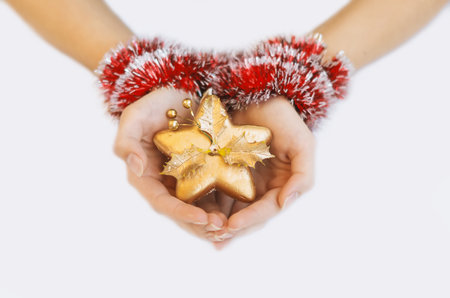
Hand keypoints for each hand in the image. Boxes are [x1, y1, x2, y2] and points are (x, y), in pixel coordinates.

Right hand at [113, 88, 226, 241]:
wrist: (176, 92)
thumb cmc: (152, 103)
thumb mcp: (134, 117)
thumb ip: (126, 142)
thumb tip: (136, 169)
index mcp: (146, 176)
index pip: (162, 202)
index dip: (181, 213)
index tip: (202, 219)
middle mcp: (164, 183)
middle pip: (181, 211)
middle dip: (201, 224)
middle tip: (223, 229)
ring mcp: (183, 179)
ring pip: (197, 207)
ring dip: (212, 220)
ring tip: (231, 226)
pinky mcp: (201, 172)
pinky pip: (211, 193)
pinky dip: (222, 205)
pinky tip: (238, 210)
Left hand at [208, 96, 315, 247]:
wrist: (257, 93)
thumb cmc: (284, 117)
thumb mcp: (302, 143)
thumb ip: (303, 175)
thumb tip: (286, 204)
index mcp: (282, 185)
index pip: (268, 209)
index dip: (251, 219)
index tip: (232, 226)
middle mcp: (263, 187)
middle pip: (248, 215)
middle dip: (233, 229)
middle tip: (214, 238)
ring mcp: (243, 180)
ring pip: (230, 208)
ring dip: (218, 223)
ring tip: (202, 232)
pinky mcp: (224, 170)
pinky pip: (216, 191)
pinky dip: (208, 204)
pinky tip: (195, 214)